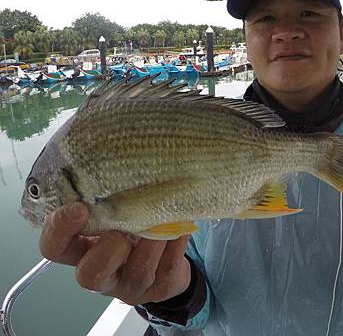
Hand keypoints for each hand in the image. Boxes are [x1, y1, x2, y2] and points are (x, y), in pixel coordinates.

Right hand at [39, 202, 190, 304]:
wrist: (166, 261)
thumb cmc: (134, 228)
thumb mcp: (115, 213)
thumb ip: (108, 198)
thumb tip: (116, 162)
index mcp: (82, 251)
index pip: (54, 247)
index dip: (60, 229)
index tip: (79, 207)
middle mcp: (103, 274)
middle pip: (89, 274)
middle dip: (109, 249)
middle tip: (123, 229)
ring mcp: (132, 285)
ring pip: (138, 271)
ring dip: (152, 241)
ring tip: (163, 218)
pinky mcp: (161, 287)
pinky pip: (168, 265)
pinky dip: (176, 242)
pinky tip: (181, 227)